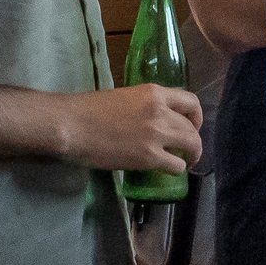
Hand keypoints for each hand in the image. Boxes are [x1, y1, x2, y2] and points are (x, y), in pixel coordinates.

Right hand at [58, 84, 202, 171]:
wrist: (70, 125)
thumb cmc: (87, 109)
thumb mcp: (124, 97)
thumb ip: (144, 106)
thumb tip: (151, 119)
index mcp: (154, 93)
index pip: (191, 102)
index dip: (195, 116)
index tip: (191, 126)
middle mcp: (161, 112)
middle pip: (192, 127)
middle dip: (194, 139)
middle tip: (188, 149)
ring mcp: (157, 135)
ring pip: (192, 145)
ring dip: (192, 155)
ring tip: (185, 162)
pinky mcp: (149, 157)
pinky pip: (177, 165)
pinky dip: (177, 169)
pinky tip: (169, 170)